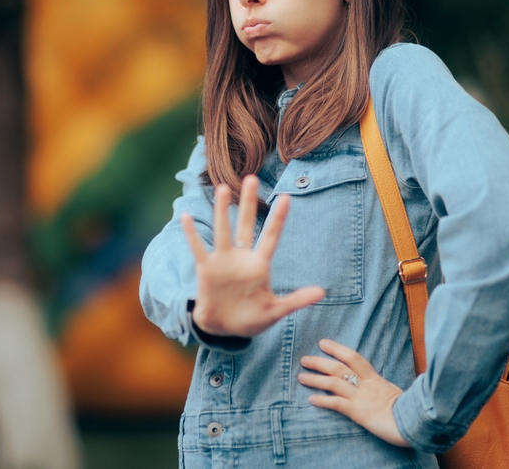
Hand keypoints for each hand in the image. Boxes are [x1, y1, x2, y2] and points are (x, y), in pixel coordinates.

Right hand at [182, 175, 324, 337]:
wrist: (224, 329)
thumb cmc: (251, 318)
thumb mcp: (275, 311)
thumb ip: (296, 300)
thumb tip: (322, 292)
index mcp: (260, 265)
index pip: (271, 237)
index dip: (278, 218)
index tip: (286, 197)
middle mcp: (241, 257)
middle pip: (246, 225)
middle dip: (248, 203)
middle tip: (252, 178)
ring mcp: (223, 261)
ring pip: (223, 231)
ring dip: (222, 211)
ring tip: (223, 189)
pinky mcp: (206, 269)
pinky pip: (198, 248)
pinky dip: (191, 234)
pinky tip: (186, 217)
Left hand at [299, 339, 409, 447]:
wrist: (414, 422)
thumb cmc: (407, 409)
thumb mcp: (393, 392)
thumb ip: (381, 387)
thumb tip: (374, 385)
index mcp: (375, 378)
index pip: (353, 357)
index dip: (337, 348)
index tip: (323, 343)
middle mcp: (366, 385)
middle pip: (339, 367)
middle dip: (320, 362)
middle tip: (304, 359)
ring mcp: (361, 398)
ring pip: (334, 383)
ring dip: (315, 379)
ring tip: (301, 377)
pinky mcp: (359, 413)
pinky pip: (337, 404)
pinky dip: (323, 400)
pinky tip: (312, 399)